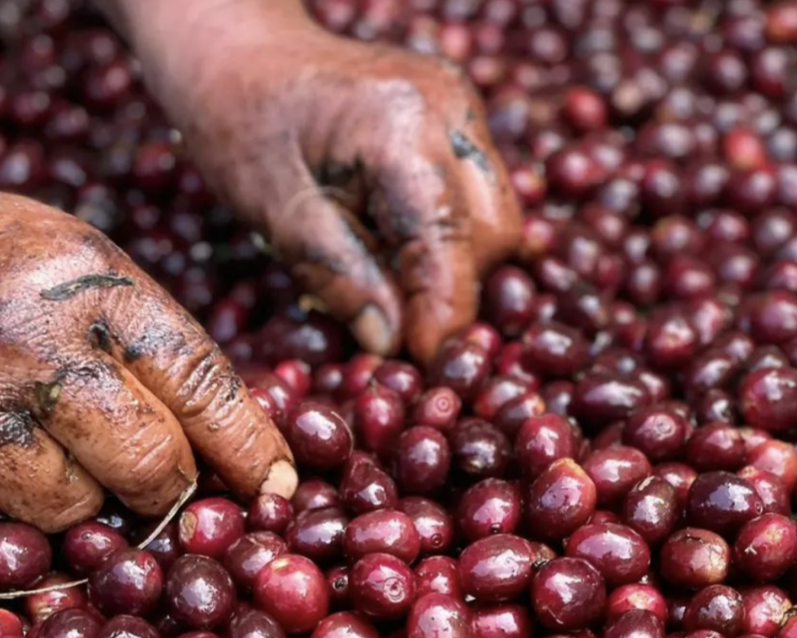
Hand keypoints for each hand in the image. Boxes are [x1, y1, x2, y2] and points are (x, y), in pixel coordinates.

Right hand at [0, 194, 295, 532]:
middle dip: (170, 485)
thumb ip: (154, 346)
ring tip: (63, 451)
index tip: (276, 485)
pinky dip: (31, 507)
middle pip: (152, 462)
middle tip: (163, 479)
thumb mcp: (86, 267)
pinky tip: (20, 459)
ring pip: (77, 506)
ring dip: (89, 500)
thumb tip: (241, 441)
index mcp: (97, 286)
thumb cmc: (0, 259)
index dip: (249, 447)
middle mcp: (39, 344)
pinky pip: (13, 519)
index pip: (202, 385)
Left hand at [132, 3, 520, 363]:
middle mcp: (450, 113)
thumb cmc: (237, 121)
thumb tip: (392, 345)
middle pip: (493, 237)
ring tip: (398, 288)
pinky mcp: (459, 119)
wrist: (236, 46)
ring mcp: (461, 110)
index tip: (426, 370)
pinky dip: (451, 240)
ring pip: (497, 222)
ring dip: (457, 270)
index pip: (450, 249)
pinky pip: (478, 198)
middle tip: (405, 333)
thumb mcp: (276, 212)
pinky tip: (405, 249)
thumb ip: (341, 279)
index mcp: (400, 131)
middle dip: (457, 294)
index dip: (444, 321)